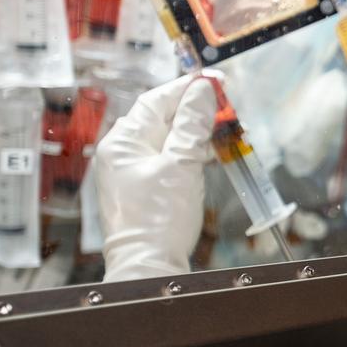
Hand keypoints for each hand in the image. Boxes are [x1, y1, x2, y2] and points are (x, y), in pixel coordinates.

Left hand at [95, 74, 216, 281]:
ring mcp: (132, 172)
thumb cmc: (159, 220)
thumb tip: (202, 91)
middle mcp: (122, 154)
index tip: (215, 81)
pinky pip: (168, 159)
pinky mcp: (145, 189)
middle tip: (224, 105)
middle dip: (194, 111)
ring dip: (195, 133)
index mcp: (122, 142)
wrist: (149, 266)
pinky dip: (189, 153)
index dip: (187, 88)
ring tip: (223, 130)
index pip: (156, 101)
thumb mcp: (181, 164)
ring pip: (168, 139)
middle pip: (162, 118)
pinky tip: (208, 155)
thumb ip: (192, 124)